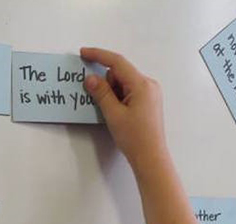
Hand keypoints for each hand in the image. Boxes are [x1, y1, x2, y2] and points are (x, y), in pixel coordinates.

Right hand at [81, 47, 167, 173]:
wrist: (151, 158)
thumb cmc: (135, 138)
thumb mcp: (113, 114)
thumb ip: (101, 93)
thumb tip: (90, 78)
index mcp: (142, 84)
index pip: (117, 62)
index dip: (99, 55)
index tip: (84, 53)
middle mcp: (149, 85)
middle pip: (121, 73)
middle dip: (107, 83)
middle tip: (101, 102)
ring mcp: (150, 93)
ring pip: (125, 83)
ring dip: (113, 92)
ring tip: (112, 113)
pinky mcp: (149, 102)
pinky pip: (130, 91)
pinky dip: (119, 97)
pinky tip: (117, 112)